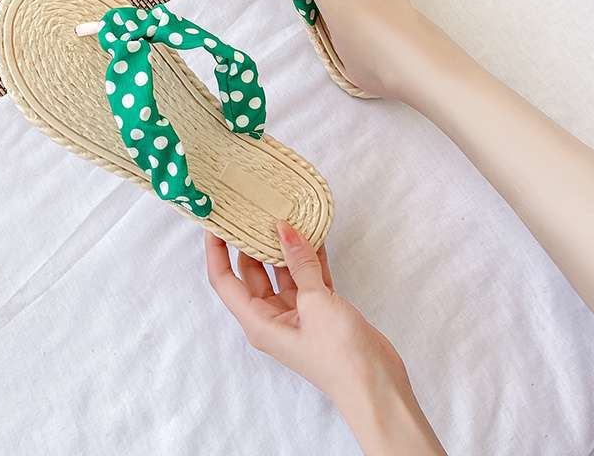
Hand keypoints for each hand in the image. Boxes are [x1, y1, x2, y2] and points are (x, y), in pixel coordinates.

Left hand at [204, 222, 445, 454]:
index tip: (216, 221)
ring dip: (284, 246)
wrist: (377, 386)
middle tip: (252, 208)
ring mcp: (297, 313)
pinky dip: (310, 257)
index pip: (225, 280)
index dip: (216, 250)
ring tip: (283, 211)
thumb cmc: (338, 354)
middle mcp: (272, 316)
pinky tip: (314, 231)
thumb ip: (300, 263)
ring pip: (282, 271)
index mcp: (258, 321)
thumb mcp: (316, 303)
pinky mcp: (320, 310)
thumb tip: (283, 228)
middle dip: (251, 241)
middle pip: (252, 272)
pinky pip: (308, 277)